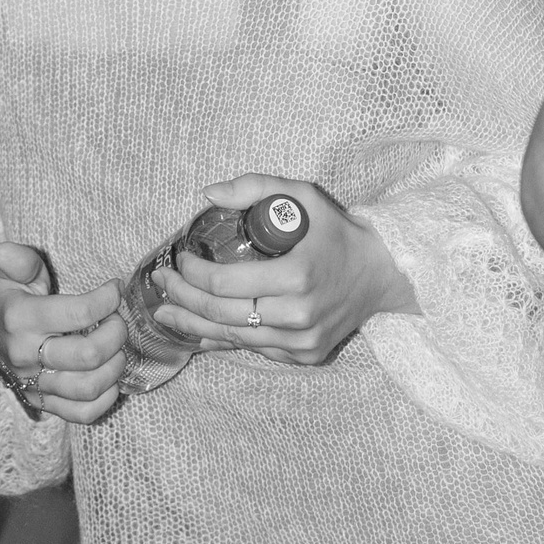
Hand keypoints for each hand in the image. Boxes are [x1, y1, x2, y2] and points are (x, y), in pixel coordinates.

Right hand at [0, 239, 124, 424]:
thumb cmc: (10, 300)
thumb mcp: (10, 275)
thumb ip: (18, 261)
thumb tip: (3, 248)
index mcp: (21, 319)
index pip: (78, 313)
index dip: (107, 299)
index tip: (114, 289)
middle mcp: (27, 356)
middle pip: (89, 355)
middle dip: (116, 334)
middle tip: (118, 320)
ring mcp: (35, 383)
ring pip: (88, 387)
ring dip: (115, 366)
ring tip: (117, 348)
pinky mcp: (43, 403)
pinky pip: (82, 413)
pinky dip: (105, 399)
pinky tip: (110, 378)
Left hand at [153, 177, 416, 369]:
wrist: (381, 274)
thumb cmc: (337, 232)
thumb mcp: (303, 196)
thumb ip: (256, 187)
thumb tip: (207, 194)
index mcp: (297, 276)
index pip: (224, 283)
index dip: (192, 273)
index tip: (179, 257)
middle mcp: (299, 315)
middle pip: (221, 315)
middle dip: (183, 299)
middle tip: (162, 282)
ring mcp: (302, 341)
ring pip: (234, 338)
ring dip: (194, 324)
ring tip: (166, 312)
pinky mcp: (305, 355)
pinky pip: (254, 349)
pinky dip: (223, 339)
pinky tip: (199, 330)